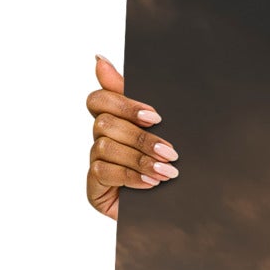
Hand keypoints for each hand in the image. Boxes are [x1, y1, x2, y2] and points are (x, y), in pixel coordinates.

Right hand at [85, 55, 177, 218]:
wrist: (175, 210)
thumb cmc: (167, 166)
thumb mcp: (161, 131)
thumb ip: (135, 98)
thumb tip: (99, 59)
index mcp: (115, 121)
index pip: (99, 99)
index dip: (124, 104)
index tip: (155, 117)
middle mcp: (101, 139)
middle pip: (105, 123)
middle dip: (141, 138)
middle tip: (171, 151)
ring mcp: (96, 163)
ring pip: (105, 147)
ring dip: (140, 159)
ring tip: (168, 172)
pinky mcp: (94, 188)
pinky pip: (104, 172)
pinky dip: (131, 176)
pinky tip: (151, 184)